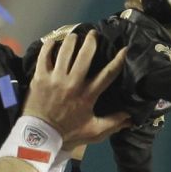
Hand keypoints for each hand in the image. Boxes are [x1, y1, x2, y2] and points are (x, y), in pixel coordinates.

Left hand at [25, 31, 132, 146]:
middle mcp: (73, 83)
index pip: (107, 74)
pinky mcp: (39, 77)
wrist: (39, 137)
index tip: (125, 49)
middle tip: (93, 34)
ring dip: (71, 40)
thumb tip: (132, 117)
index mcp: (88, 95)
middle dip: (91, 41)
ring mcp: (55, 78)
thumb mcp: (94, 131)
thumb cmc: (68, 133)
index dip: (118, 60)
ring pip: (65, 51)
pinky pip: (44, 56)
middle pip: (85, 55)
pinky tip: (53, 41)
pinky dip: (49, 46)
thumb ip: (114, 123)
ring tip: (74, 35)